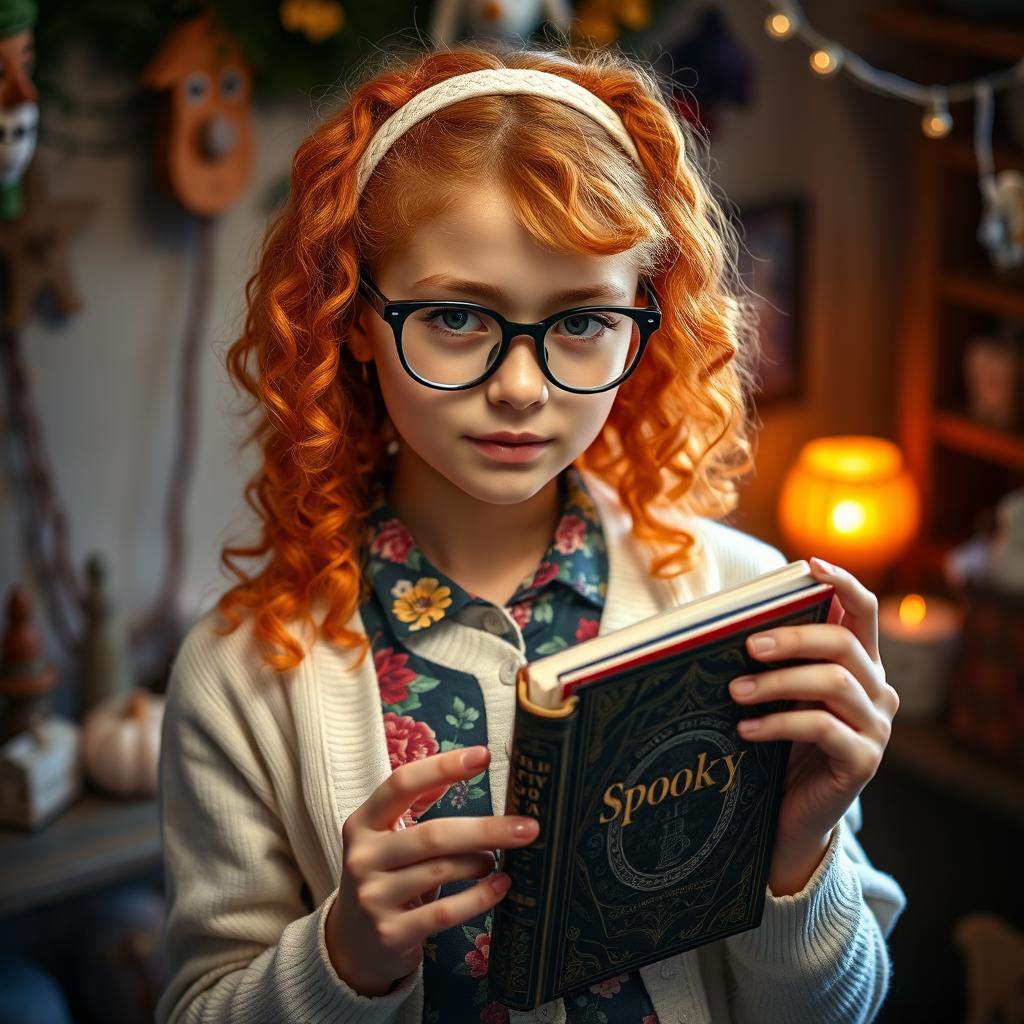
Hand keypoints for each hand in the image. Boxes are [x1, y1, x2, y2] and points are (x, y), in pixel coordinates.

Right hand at [326, 745, 539, 995]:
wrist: (353, 943)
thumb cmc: (385, 875)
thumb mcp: (387, 836)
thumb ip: (417, 803)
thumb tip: (474, 762)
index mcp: (363, 822)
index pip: (401, 784)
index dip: (443, 767)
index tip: (484, 755)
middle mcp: (363, 857)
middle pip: (432, 834)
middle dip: (485, 830)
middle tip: (528, 827)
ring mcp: (374, 897)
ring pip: (441, 871)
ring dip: (480, 863)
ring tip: (498, 860)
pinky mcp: (391, 933)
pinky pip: (444, 913)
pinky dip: (479, 898)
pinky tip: (500, 887)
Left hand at [727, 556, 899, 895]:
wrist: (791, 815)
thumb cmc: (780, 743)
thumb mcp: (781, 693)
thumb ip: (777, 658)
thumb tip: (733, 619)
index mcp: (861, 664)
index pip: (864, 611)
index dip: (842, 582)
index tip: (809, 564)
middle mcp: (878, 690)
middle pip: (843, 643)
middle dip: (792, 638)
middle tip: (747, 647)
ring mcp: (876, 727)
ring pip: (832, 682)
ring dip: (777, 682)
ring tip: (735, 692)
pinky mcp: (864, 761)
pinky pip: (822, 728)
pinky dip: (778, 723)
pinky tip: (746, 730)